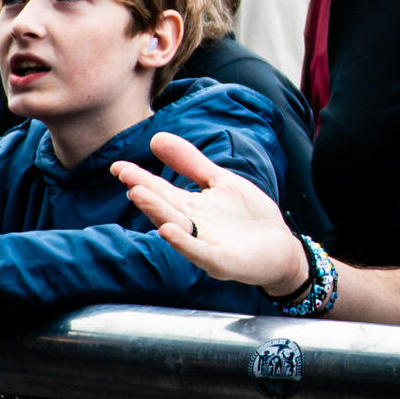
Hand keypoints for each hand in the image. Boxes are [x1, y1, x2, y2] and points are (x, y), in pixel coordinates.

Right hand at [113, 132, 306, 295]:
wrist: (282, 248)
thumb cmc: (248, 217)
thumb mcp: (220, 182)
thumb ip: (190, 163)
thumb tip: (156, 137)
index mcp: (191, 207)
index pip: (161, 190)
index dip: (140, 178)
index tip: (117, 166)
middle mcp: (193, 226)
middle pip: (166, 207)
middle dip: (146, 193)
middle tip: (125, 177)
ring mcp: (206, 244)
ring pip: (178, 227)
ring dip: (158, 212)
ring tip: (138, 194)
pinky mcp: (221, 262)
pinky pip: (199, 252)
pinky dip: (184, 243)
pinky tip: (169, 230)